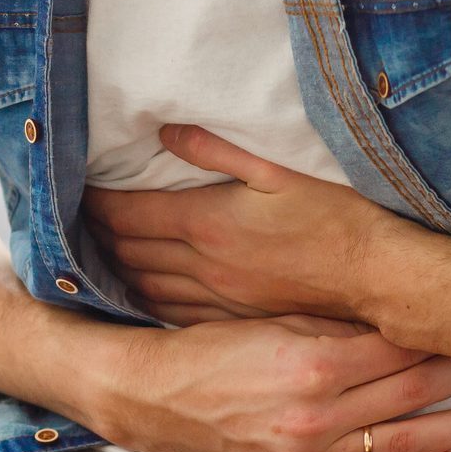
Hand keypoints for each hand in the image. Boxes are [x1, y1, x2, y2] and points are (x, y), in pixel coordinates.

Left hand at [81, 124, 403, 326]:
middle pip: (127, 251)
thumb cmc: (334, 217)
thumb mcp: (277, 170)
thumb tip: (166, 133)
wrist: (373, 277)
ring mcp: (215, 297)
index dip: (96, 204)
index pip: (130, 213)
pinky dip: (145, 299)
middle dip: (96, 235)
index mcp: (207, 222)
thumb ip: (217, 152)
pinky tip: (140, 291)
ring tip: (98, 254)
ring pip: (143, 285)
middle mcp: (203, 264)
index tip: (76, 192)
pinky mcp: (232, 318)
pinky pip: (171, 312)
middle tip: (78, 220)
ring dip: (115, 269)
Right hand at [100, 313, 450, 451]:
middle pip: (409, 392)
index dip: (440, 335)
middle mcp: (316, 415)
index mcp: (312, 363)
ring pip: (399, 444)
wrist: (155, 400)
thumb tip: (396, 320)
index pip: (398, 347)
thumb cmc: (212, 350)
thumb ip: (336, 325)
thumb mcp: (273, 321)